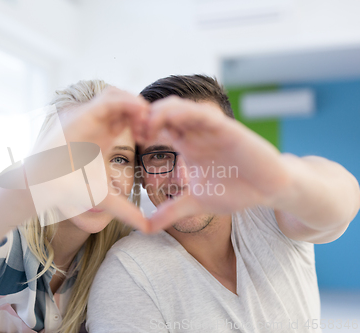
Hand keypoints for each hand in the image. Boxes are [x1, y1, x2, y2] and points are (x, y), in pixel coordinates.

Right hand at [40, 87, 151, 231]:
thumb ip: (126, 210)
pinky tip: (139, 114)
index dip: (144, 124)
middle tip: (154, 128)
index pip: (127, 119)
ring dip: (136, 104)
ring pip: (118, 95)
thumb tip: (146, 227)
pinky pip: (109, 99)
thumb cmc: (69, 188)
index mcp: (103, 138)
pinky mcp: (83, 115)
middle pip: (125, 103)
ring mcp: (90, 118)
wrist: (43, 186)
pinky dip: (126, 101)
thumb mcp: (106, 197)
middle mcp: (97, 125)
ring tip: (147, 121)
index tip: (152, 139)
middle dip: (143, 112)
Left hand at [145, 96, 292, 230]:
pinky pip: (202, 114)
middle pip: (162, 113)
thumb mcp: (196, 202)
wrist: (268, 190)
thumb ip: (171, 212)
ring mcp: (210, 129)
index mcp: (186, 144)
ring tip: (145, 128)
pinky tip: (170, 119)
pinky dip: (184, 113)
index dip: (139, 131)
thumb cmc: (235, 190)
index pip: (157, 128)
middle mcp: (195, 133)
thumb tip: (147, 228)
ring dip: (158, 112)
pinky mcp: (227, 128)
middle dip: (143, 118)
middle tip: (131, 132)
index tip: (126, 143)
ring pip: (179, 107)